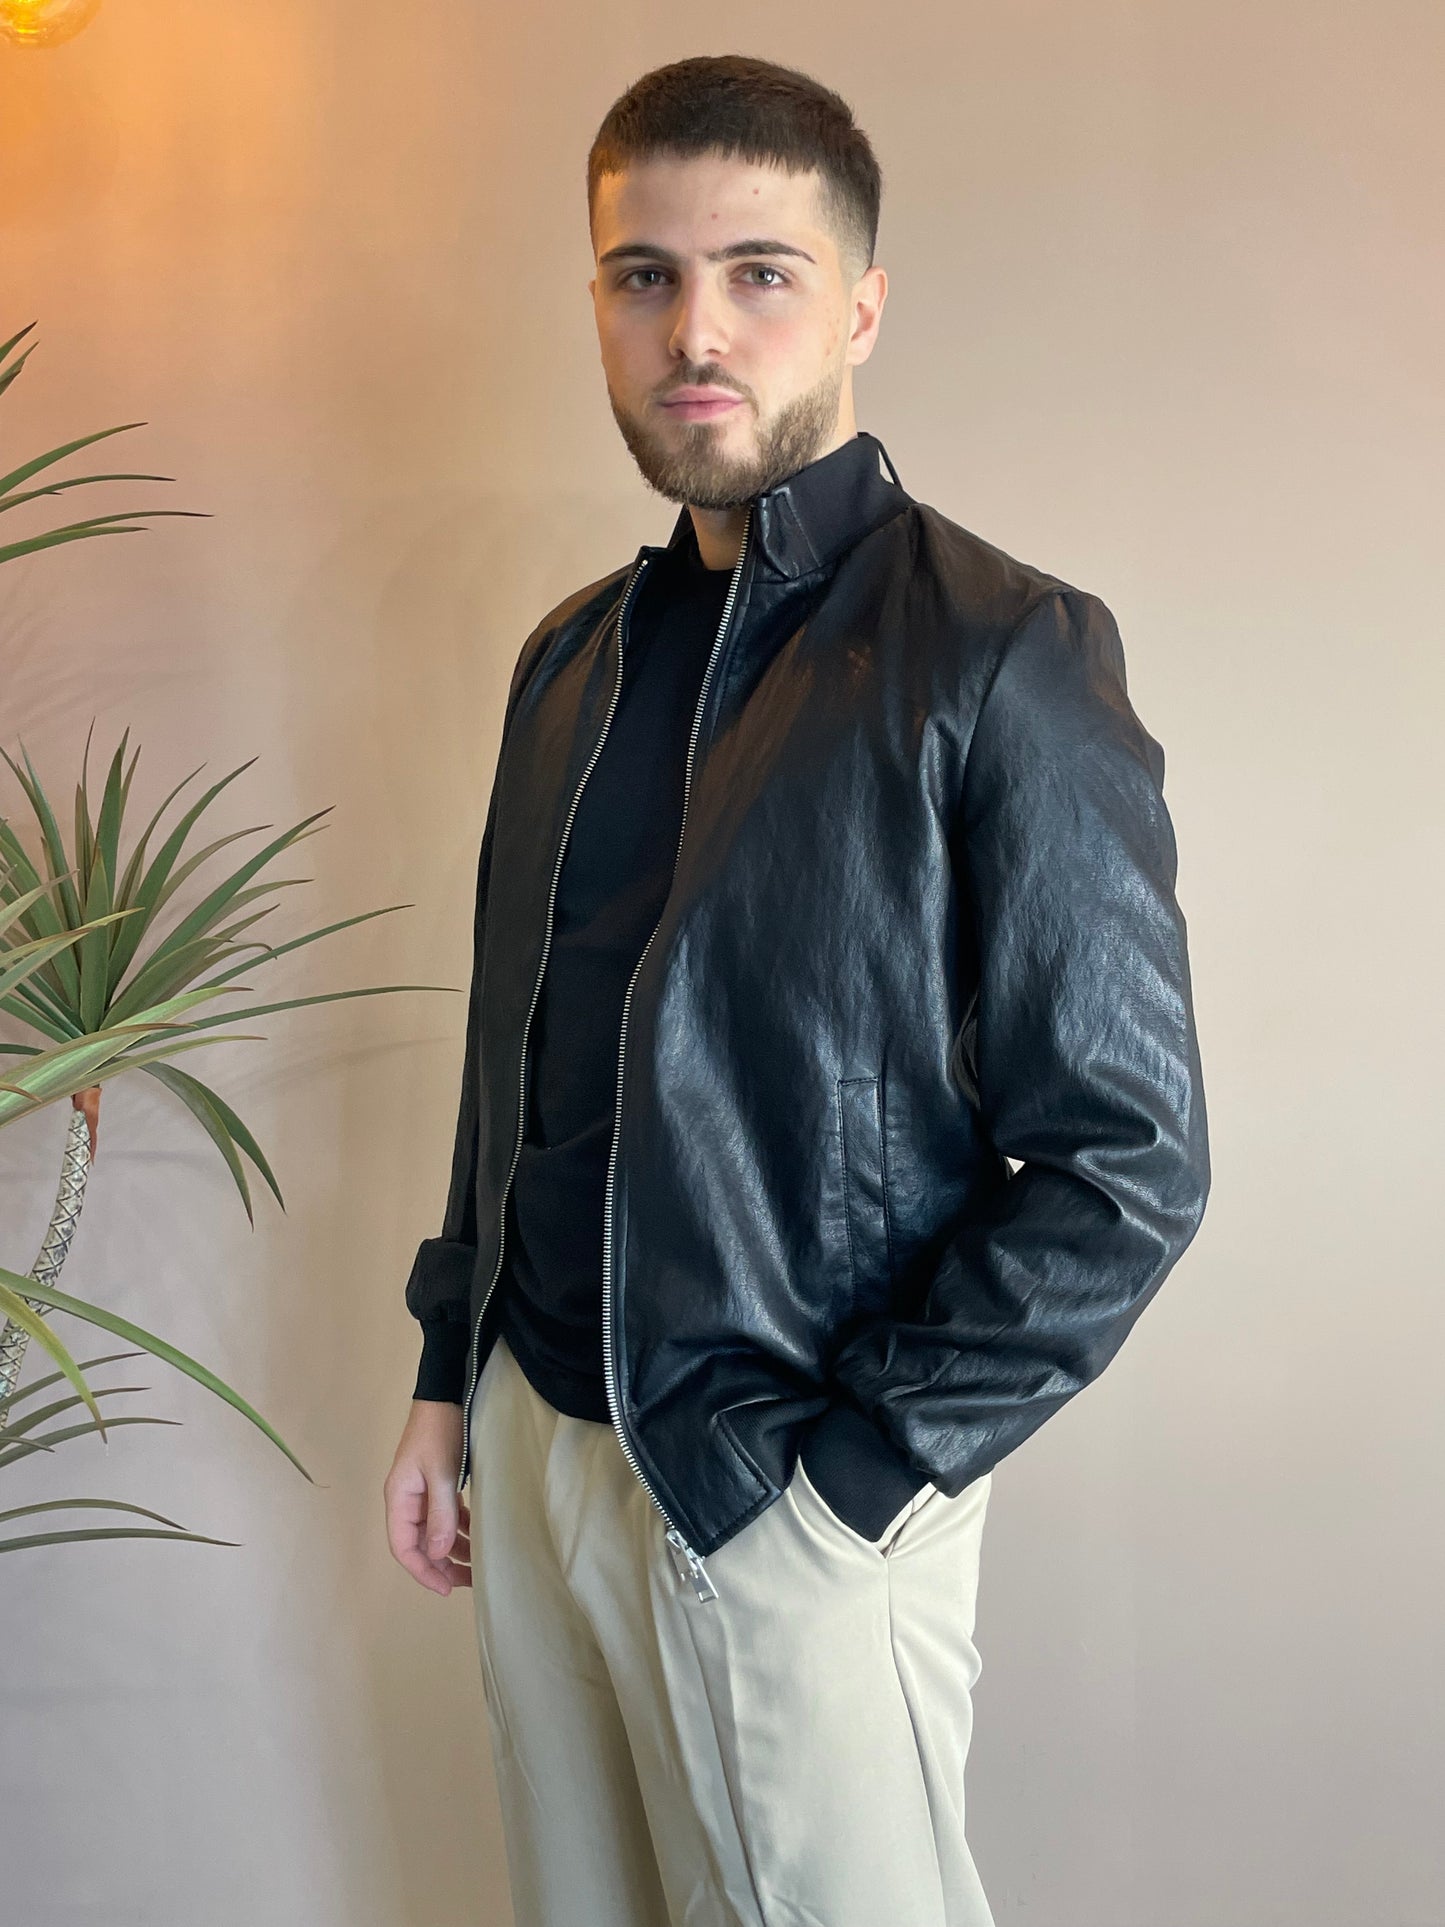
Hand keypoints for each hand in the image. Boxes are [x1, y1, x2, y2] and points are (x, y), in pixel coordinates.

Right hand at [384, 1399, 471, 1595]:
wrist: (445, 1396)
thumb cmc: (440, 1432)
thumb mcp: (441, 1472)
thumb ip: (440, 1513)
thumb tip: (439, 1552)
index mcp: (399, 1499)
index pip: (403, 1547)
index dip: (423, 1571)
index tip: (446, 1589)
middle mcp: (406, 1500)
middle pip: (419, 1544)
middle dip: (441, 1565)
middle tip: (468, 1581)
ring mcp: (421, 1493)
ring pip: (434, 1532)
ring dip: (453, 1549)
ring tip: (477, 1565)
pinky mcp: (437, 1484)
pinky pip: (445, 1516)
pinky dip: (459, 1528)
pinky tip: (476, 1535)